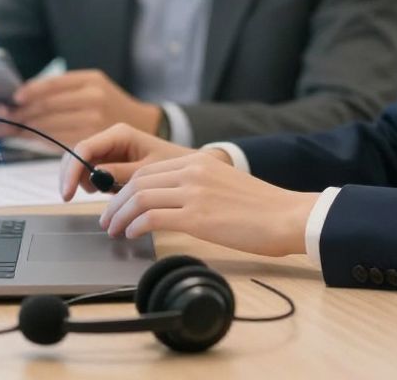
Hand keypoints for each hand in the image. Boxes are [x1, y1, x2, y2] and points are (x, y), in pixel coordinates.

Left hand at [12, 69, 161, 146]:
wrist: (146, 124)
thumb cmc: (111, 105)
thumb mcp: (94, 86)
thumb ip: (65, 91)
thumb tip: (23, 99)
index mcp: (91, 80)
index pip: (53, 84)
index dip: (30, 91)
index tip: (15, 99)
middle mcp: (93, 98)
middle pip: (49, 106)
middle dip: (25, 113)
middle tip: (7, 118)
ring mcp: (94, 121)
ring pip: (52, 125)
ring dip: (30, 129)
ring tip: (15, 129)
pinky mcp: (93, 141)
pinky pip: (60, 141)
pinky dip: (43, 140)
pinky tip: (33, 139)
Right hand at [60, 123, 202, 200]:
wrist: (188, 166)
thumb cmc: (173, 164)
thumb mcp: (148, 171)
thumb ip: (122, 173)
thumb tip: (96, 178)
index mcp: (119, 134)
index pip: (84, 148)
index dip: (72, 171)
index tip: (68, 193)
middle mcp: (110, 138)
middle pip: (76, 155)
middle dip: (71, 176)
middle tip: (71, 198)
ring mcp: (108, 150)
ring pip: (80, 164)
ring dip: (82, 182)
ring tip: (100, 195)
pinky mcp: (110, 162)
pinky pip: (91, 172)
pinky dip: (91, 185)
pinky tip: (104, 193)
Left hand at [99, 152, 319, 257]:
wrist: (288, 216)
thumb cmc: (262, 209)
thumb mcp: (224, 184)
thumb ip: (197, 187)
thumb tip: (170, 204)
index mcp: (199, 161)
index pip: (147, 170)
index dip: (125, 188)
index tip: (117, 204)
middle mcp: (193, 171)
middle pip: (137, 182)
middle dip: (115, 203)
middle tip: (108, 220)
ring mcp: (194, 192)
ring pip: (139, 197)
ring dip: (120, 216)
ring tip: (115, 231)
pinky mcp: (197, 216)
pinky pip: (152, 217)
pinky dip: (135, 226)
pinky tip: (133, 235)